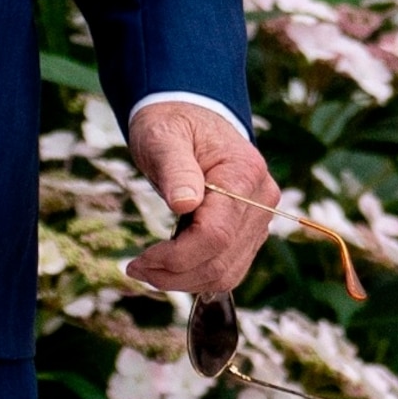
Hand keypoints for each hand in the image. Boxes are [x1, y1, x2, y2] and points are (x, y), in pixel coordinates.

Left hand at [123, 100, 275, 295]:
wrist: (193, 116)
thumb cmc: (173, 124)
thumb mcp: (163, 136)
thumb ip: (175, 167)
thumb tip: (184, 204)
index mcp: (244, 173)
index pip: (216, 234)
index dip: (178, 256)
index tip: (141, 259)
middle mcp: (261, 200)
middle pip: (222, 261)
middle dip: (175, 274)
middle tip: (135, 269)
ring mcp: (260, 218)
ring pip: (227, 273)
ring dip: (185, 281)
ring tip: (148, 270)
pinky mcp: (250, 232)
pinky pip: (229, 268)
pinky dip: (197, 277)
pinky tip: (168, 269)